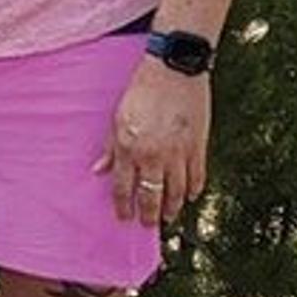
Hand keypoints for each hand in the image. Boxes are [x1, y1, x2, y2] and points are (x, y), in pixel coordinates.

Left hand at [95, 57, 210, 225]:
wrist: (174, 71)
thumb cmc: (142, 91)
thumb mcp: (117, 117)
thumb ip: (110, 148)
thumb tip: (98, 171)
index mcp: (129, 147)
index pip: (124, 188)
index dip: (123, 206)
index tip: (124, 218)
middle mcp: (153, 155)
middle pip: (151, 195)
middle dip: (149, 214)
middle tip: (148, 224)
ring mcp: (178, 153)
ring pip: (176, 192)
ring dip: (172, 207)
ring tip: (168, 216)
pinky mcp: (198, 147)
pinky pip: (197, 177)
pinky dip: (194, 190)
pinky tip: (189, 196)